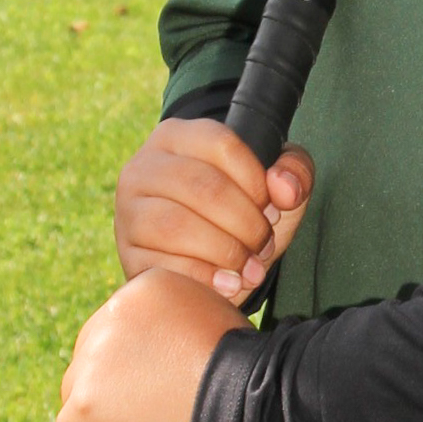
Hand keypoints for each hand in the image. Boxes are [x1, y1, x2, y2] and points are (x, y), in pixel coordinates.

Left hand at [56, 269, 248, 421]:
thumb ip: (178, 318)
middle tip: (150, 408)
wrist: (251, 409)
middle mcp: (109, 317)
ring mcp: (91, 362)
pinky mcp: (82, 406)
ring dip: (103, 410)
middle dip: (117, 380)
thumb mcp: (217, 315)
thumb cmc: (246, 371)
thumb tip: (164, 342)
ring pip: (81, 390)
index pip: (123, 326)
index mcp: (142, 290)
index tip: (159, 379)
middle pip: (96, 355)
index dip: (139, 357)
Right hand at [115, 117, 313, 301]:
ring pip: (176, 226)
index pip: (223, 145)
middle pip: (203, 187)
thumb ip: (295, 172)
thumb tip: (284, 187)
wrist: (207, 262)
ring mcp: (128, 210)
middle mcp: (143, 166)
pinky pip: (162, 265)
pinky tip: (227, 284)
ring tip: (249, 268)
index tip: (272, 209)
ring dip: (225, 252)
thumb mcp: (274, 188)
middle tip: (264, 246)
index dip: (257, 181)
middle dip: (246, 223)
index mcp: (178, 136)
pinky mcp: (127, 252)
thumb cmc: (241, 214)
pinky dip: (203, 278)